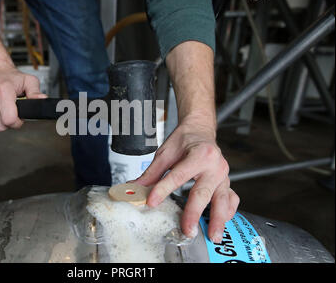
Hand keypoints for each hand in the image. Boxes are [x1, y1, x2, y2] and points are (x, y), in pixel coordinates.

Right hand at [0, 66, 46, 130]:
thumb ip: (36, 93)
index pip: (9, 120)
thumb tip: (42, 100)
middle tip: (12, 113)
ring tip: (3, 110)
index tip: (19, 118)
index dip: (17, 122)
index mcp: (3, 90)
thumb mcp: (29, 81)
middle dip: (8, 123)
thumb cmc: (11, 77)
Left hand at [135, 119, 238, 242]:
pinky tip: (222, 223)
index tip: (151, 202)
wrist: (200, 130)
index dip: (163, 189)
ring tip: (213, 236)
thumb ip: (151, 173)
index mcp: (199, 154)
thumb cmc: (184, 140)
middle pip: (203, 192)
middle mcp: (215, 165)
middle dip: (195, 213)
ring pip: (223, 199)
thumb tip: (134, 188)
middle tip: (188, 230)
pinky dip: (228, 212)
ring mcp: (223, 175)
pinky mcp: (227, 183)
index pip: (178, 176)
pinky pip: (232, 199)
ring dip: (218, 219)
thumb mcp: (165, 153)